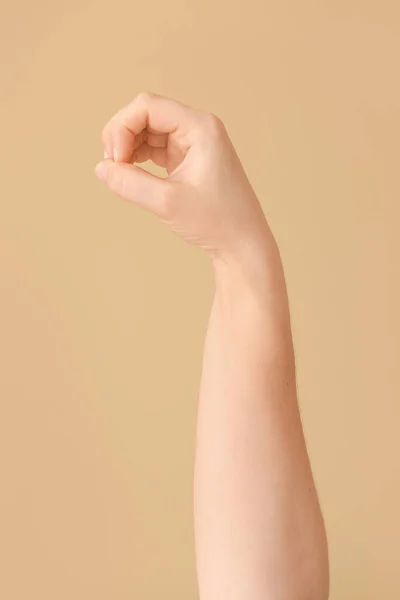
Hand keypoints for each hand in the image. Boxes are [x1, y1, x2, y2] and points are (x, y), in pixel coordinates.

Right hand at [95, 93, 273, 265]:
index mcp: (200, 127)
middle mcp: (197, 128)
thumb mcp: (168, 203)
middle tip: (113, 168)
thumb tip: (101, 169)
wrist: (242, 244)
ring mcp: (193, 144)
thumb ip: (130, 184)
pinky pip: (154, 148)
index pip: (147, 106)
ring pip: (147, 131)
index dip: (122, 128)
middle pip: (145, 114)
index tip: (116, 161)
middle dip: (122, 136)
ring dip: (127, 148)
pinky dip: (138, 158)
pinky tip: (130, 174)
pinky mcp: (187, 160)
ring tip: (120, 174)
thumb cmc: (217, 222)